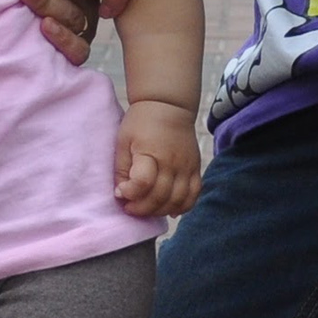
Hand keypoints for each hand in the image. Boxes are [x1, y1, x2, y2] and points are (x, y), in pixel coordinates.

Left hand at [116, 100, 202, 218]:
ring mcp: (187, 167)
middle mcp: (172, 162)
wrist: (169, 105)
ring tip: (147, 209)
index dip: (130, 193)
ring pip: (178, 201)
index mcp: (150, 153)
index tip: (121, 192)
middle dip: (142, 208)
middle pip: (160, 197)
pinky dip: (183, 207)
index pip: (143, 183)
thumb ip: (121, 169)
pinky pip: (194, 195)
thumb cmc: (141, 122)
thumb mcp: (123, 141)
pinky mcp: (196, 168)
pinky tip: (169, 210)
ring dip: (160, 211)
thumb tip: (121, 194)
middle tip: (130, 207)